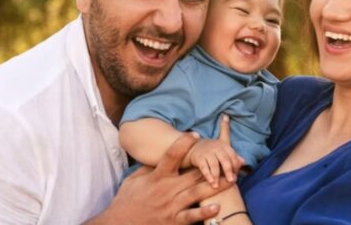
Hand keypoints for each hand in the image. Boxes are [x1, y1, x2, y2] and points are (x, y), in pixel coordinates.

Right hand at [89, 132, 232, 224]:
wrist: (119, 224)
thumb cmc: (126, 202)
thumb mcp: (133, 180)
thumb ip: (147, 169)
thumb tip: (155, 158)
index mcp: (157, 177)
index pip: (171, 156)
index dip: (183, 143)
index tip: (195, 134)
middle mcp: (166, 189)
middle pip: (192, 174)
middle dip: (210, 165)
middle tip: (227, 158)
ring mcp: (171, 206)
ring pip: (197, 193)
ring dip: (215, 186)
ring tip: (231, 181)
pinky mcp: (173, 221)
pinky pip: (191, 216)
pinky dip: (204, 213)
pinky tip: (216, 208)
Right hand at [186, 115, 244, 186]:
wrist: (194, 146)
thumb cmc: (213, 151)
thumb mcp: (224, 150)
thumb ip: (234, 156)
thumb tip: (243, 162)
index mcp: (225, 146)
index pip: (233, 156)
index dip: (236, 166)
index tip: (236, 175)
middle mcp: (217, 148)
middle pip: (225, 160)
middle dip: (228, 171)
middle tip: (231, 181)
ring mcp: (207, 153)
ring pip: (214, 165)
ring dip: (217, 176)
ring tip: (218, 185)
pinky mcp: (199, 158)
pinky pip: (204, 167)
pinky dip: (208, 175)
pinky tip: (211, 182)